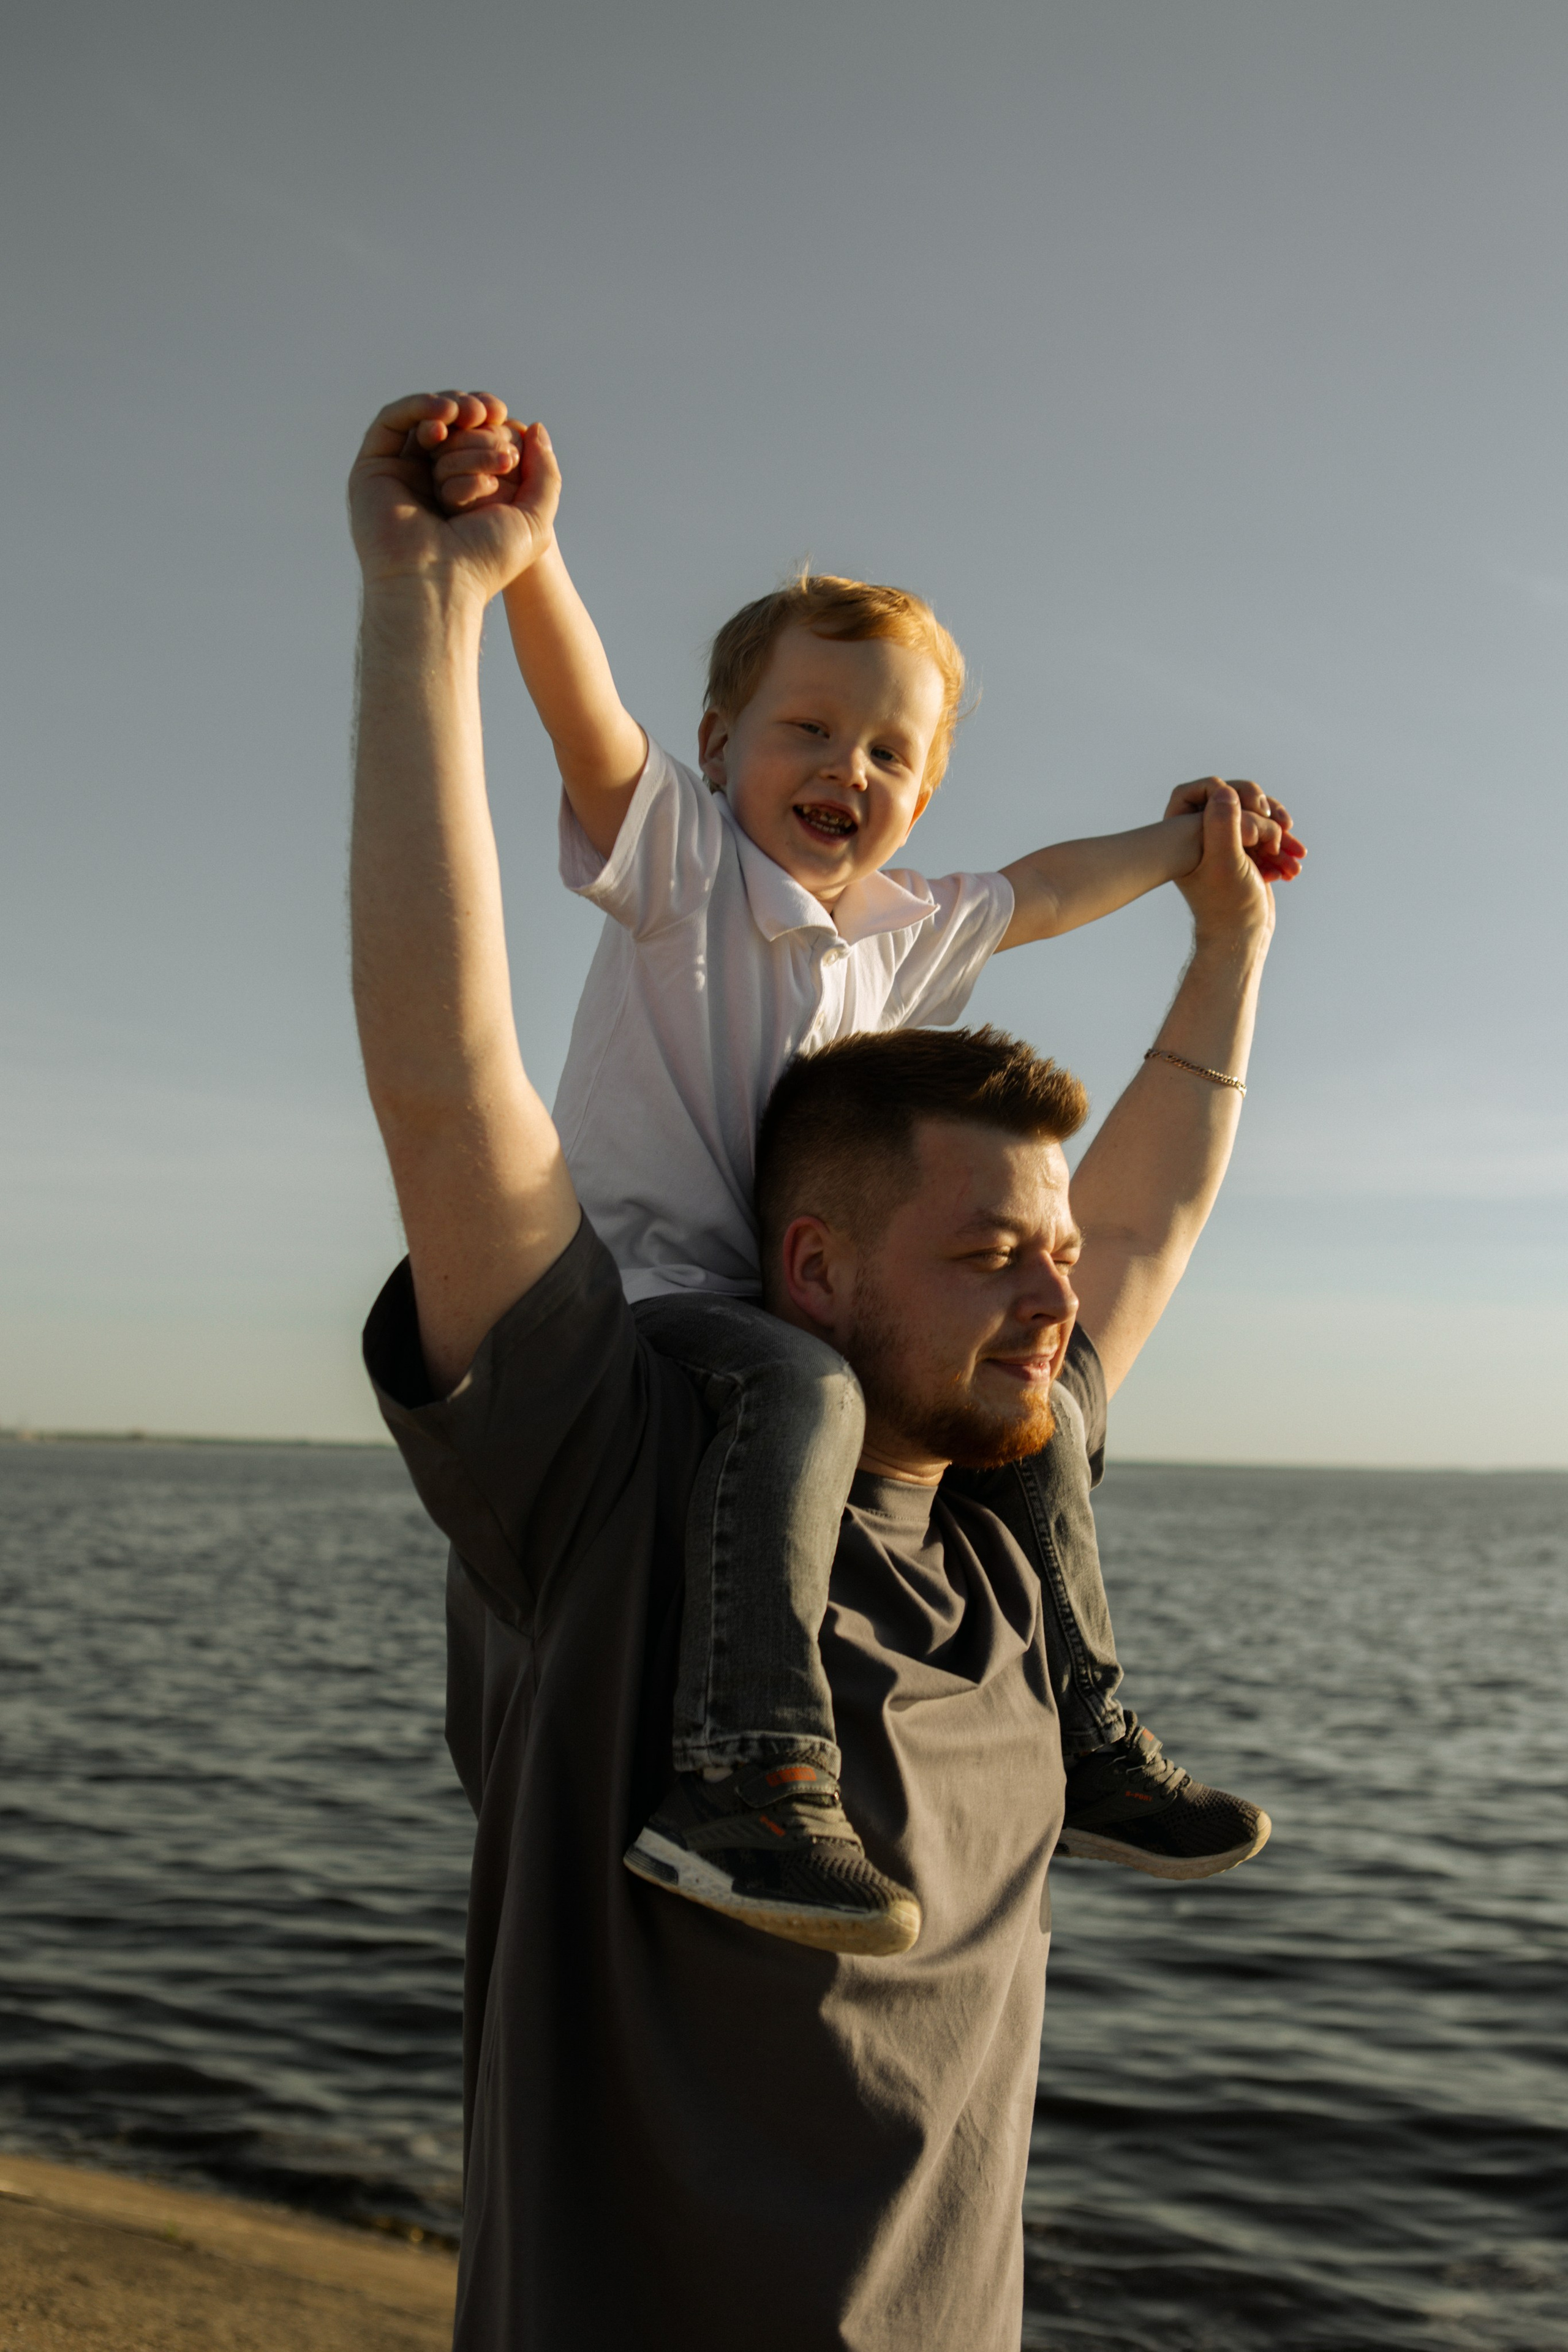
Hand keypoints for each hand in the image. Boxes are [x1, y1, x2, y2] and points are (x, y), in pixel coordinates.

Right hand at [347, 390, 561, 602]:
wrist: (438, 583)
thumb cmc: (484, 561)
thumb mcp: (534, 519)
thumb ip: (545, 475)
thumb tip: (535, 428)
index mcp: (461, 494)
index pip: (475, 442)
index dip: (491, 422)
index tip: (507, 420)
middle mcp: (428, 482)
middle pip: (452, 428)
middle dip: (475, 416)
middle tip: (490, 416)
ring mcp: (399, 475)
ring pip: (425, 422)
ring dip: (451, 407)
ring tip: (471, 415)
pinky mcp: (372, 469)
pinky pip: (391, 420)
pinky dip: (418, 407)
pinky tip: (446, 416)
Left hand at [1174, 783, 1276, 950]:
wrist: (1243, 936)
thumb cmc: (1229, 904)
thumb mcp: (1226, 862)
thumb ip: (1224, 825)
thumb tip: (1225, 790)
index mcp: (1187, 833)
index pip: (1203, 790)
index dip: (1229, 791)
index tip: (1252, 809)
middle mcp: (1203, 834)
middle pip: (1235, 798)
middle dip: (1264, 813)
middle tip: (1280, 827)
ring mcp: (1225, 843)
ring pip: (1255, 816)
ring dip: (1279, 835)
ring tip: (1294, 856)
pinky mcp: (1244, 853)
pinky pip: (1266, 835)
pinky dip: (1281, 850)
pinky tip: (1289, 871)